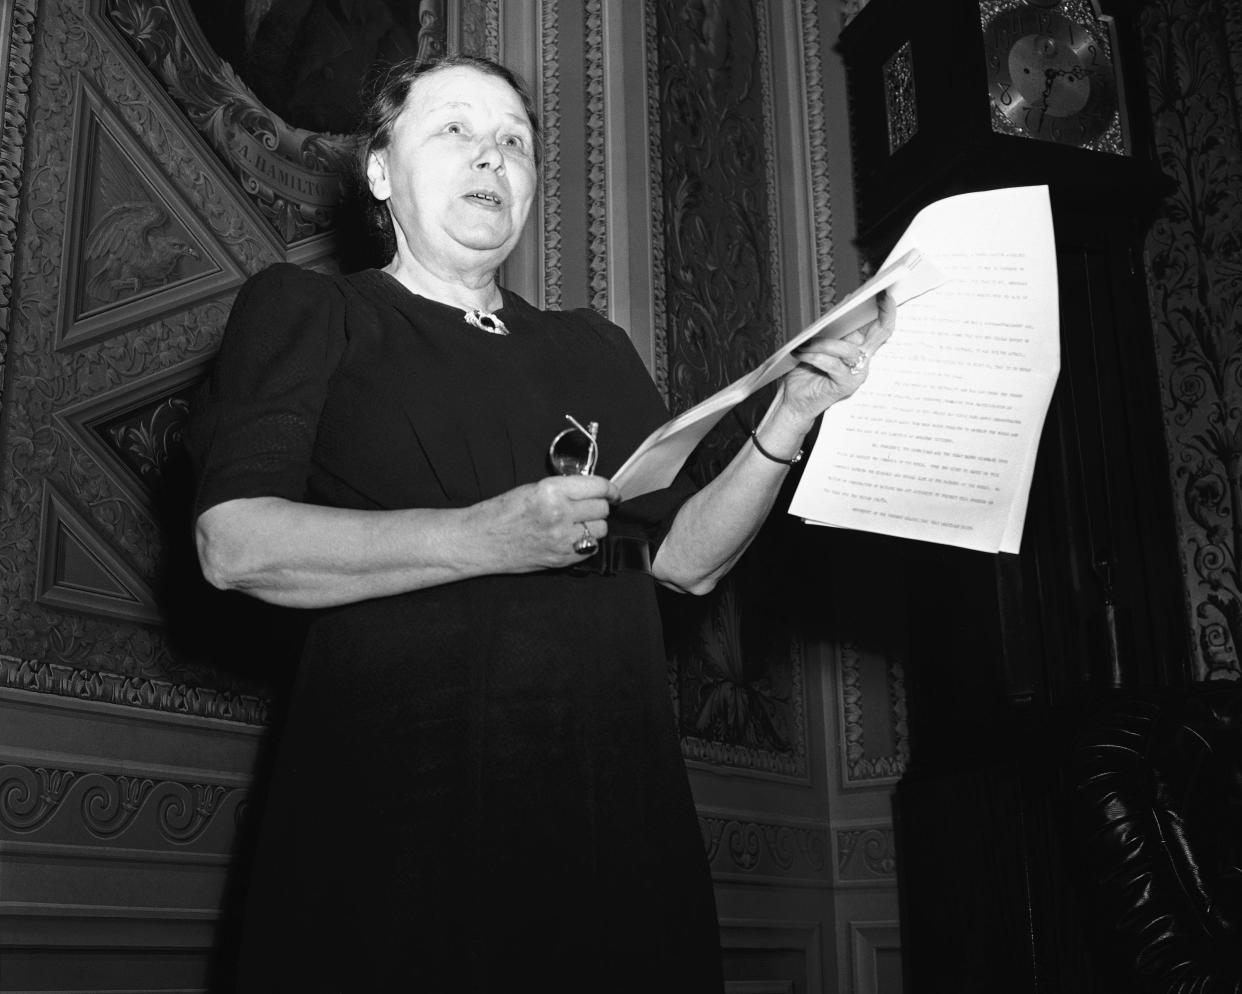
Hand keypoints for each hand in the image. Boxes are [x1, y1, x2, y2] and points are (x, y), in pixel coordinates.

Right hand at [469, 473, 618, 570]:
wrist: (480, 540)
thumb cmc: (501, 512)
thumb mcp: (533, 488)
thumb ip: (564, 489)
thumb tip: (591, 490)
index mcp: (552, 490)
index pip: (598, 487)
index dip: (610, 489)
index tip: (613, 492)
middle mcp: (560, 514)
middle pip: (602, 508)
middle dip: (600, 506)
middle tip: (589, 506)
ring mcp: (562, 539)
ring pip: (601, 530)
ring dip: (594, 525)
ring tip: (578, 523)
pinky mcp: (562, 558)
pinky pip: (590, 548)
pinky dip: (586, 543)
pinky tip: (571, 538)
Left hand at [775, 290, 894, 429]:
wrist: (795, 400)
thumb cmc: (806, 372)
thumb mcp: (819, 345)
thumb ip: (833, 330)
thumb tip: (843, 307)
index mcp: (859, 348)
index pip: (880, 327)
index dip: (887, 310)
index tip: (884, 291)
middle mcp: (863, 360)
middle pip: (880, 334)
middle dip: (882, 313)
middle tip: (875, 297)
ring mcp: (857, 374)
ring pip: (847, 349)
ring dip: (823, 343)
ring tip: (804, 344)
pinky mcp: (846, 385)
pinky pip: (833, 364)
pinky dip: (815, 356)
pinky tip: (802, 354)